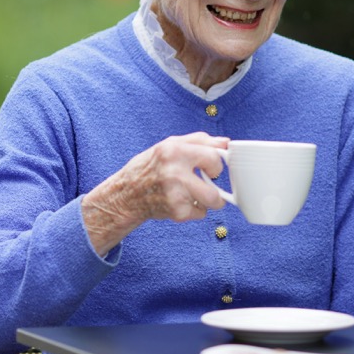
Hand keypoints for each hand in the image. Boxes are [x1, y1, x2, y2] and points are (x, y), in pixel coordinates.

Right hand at [81, 132, 227, 253]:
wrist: (126, 193)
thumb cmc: (150, 167)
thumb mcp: (170, 145)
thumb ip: (199, 141)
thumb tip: (226, 143)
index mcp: (174, 150)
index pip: (213, 156)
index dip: (217, 164)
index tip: (212, 169)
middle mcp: (174, 172)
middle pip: (216, 184)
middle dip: (217, 189)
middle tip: (208, 186)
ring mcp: (175, 193)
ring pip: (211, 201)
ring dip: (207, 201)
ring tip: (193, 195)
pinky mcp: (175, 211)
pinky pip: (200, 213)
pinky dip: (194, 210)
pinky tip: (180, 202)